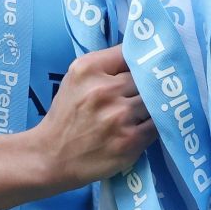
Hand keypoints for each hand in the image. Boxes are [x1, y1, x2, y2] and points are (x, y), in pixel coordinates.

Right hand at [35, 46, 155, 188]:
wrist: (52, 156)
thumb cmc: (67, 114)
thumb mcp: (76, 77)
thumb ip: (106, 63)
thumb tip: (141, 55)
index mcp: (89, 69)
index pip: (130, 53)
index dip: (140, 59)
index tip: (146, 64)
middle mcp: (104, 90)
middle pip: (146, 77)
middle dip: (147, 84)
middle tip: (146, 91)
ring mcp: (119, 116)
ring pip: (155, 100)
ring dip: (153, 105)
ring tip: (144, 110)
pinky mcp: (131, 141)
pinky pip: (158, 124)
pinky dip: (156, 124)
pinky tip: (144, 126)